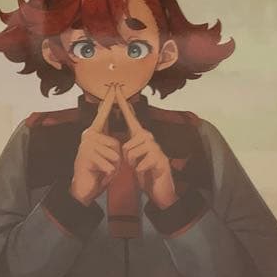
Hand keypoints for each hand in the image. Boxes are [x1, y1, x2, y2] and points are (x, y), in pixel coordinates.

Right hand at [69, 85, 121, 205]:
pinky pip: (109, 163)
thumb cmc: (97, 171)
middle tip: (104, 165)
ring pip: (114, 154)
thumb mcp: (106, 154)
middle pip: (116, 143)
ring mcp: (86, 145)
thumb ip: (110, 141)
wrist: (83, 187)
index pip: (103, 115)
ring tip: (101, 169)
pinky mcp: (87, 156)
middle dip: (116, 158)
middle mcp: (87, 136)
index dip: (109, 101)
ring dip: (112, 166)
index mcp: (93, 133)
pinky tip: (98, 173)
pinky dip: (108, 173)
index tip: (114, 87)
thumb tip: (116, 131)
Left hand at [116, 88, 176, 208]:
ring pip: (131, 155)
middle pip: (126, 145)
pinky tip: (148, 172)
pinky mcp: (159, 159)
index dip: (123, 104)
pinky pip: (139, 165)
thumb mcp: (132, 157)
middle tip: (137, 164)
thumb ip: (127, 146)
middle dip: (127, 159)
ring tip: (142, 167)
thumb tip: (119, 138)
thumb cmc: (145, 171)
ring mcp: (155, 148)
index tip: (116, 88)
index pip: (130, 118)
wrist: (159, 188)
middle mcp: (149, 138)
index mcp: (140, 136)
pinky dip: (140, 172)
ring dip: (133, 166)